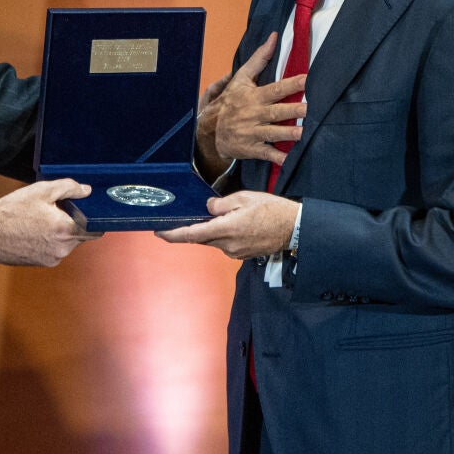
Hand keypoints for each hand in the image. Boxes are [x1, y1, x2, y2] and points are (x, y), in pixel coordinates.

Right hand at [0, 179, 99, 265]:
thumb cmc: (11, 211)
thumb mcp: (42, 190)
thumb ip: (69, 188)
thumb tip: (86, 191)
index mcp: (66, 230)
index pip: (95, 231)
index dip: (94, 221)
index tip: (87, 213)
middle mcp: (62, 249)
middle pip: (79, 236)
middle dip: (72, 225)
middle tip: (54, 212)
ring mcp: (51, 259)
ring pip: (65, 245)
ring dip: (59, 234)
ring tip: (39, 222)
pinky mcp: (40, 264)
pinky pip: (53, 252)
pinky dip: (48, 243)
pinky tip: (33, 232)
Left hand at [155, 192, 299, 258]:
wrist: (294, 228)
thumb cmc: (272, 209)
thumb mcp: (245, 198)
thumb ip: (221, 204)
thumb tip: (208, 208)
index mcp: (226, 229)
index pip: (192, 234)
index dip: (173, 234)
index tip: (159, 232)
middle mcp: (227, 245)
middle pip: (201, 238)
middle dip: (194, 229)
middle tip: (191, 216)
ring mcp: (234, 252)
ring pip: (214, 241)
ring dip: (213, 231)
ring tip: (226, 216)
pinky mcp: (242, 255)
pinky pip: (225, 245)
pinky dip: (224, 236)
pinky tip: (236, 225)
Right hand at [194, 34, 307, 172]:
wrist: (209, 130)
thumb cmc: (230, 101)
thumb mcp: (241, 78)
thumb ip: (260, 58)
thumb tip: (274, 37)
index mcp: (254, 96)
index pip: (276, 89)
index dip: (291, 84)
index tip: (307, 79)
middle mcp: (254, 114)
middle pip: (277, 112)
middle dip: (293, 110)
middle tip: (309, 109)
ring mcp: (252, 132)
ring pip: (273, 132)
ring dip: (288, 133)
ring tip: (304, 133)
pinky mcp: (252, 148)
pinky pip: (266, 153)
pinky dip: (277, 158)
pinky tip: (289, 160)